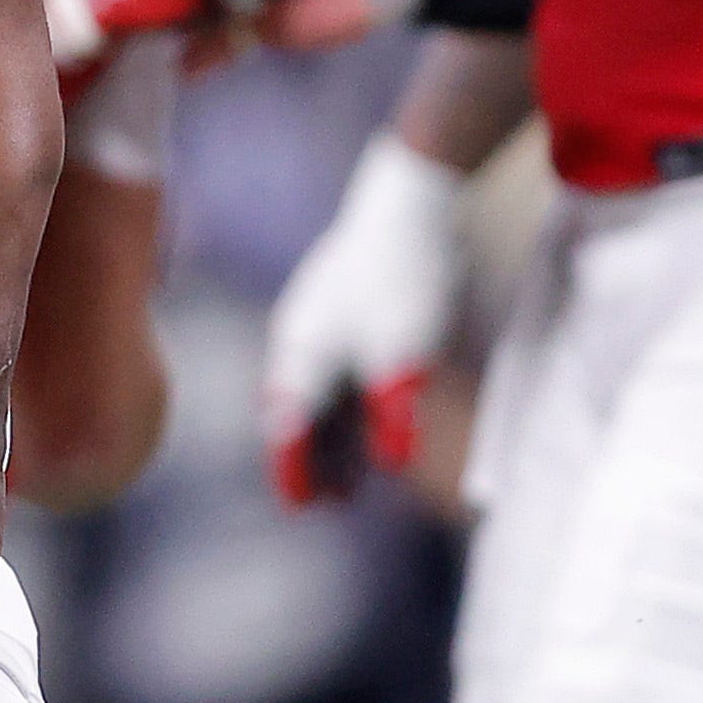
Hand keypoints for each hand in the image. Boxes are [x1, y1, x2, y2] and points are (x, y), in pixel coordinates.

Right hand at [263, 128, 467, 503]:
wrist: (414, 196)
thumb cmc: (405, 276)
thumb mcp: (406, 353)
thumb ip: (394, 412)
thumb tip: (393, 465)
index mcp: (303, 354)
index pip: (288, 427)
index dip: (293, 469)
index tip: (302, 507)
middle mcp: (299, 338)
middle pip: (296, 415)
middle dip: (310, 459)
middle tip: (325, 502)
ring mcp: (319, 318)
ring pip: (316, 393)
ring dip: (331, 437)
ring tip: (351, 474)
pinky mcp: (342, 304)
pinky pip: (333, 369)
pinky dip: (345, 404)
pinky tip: (370, 413)